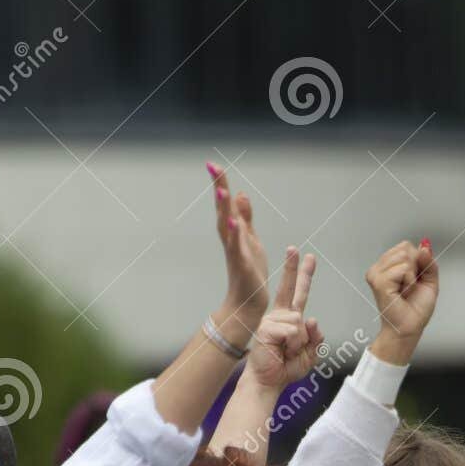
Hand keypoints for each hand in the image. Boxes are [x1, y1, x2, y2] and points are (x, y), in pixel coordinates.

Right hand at [206, 162, 269, 346]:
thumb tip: (239, 193)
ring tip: (222, 191)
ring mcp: (235, 251)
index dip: (221, 184)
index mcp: (235, 231)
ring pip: (227, 227)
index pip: (227, 204)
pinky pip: (237, 248)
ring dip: (224, 209)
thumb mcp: (251, 239)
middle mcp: (231, 239)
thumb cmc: (250, 271)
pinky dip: (235, 235)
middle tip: (213, 167)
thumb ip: (245, 217)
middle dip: (219, 189)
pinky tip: (234, 223)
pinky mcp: (241, 265)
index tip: (213, 164)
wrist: (248, 301)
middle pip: (223, 210)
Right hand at [246, 247, 322, 390]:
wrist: (267, 381)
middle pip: (291, 289)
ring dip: (300, 342)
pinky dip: (294, 345)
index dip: (301, 275)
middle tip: (294, 248)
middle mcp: (279, 316)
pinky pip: (293, 331)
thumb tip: (313, 320)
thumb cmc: (285, 368)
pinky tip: (282, 351)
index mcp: (289, 319)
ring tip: (288, 352)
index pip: (297, 293)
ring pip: (300, 321)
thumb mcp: (309, 355)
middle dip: (293, 268)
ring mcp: (272, 321)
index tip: (306, 257)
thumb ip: (316, 339)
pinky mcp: (267, 329)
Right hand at [366, 239, 438, 364]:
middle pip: (405, 248)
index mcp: (387, 265)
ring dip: (412, 275)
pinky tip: (403, 292)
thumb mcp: (429, 280)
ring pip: (404, 257)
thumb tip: (424, 245)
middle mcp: (379, 268)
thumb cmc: (416, 309)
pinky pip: (403, 269)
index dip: (417, 261)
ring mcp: (376, 274)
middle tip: (409, 287)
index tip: (414, 280)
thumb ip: (428, 261)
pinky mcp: (379, 282)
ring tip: (406, 290)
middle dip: (415, 267)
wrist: (410, 327)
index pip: (405, 246)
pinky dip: (409, 281)